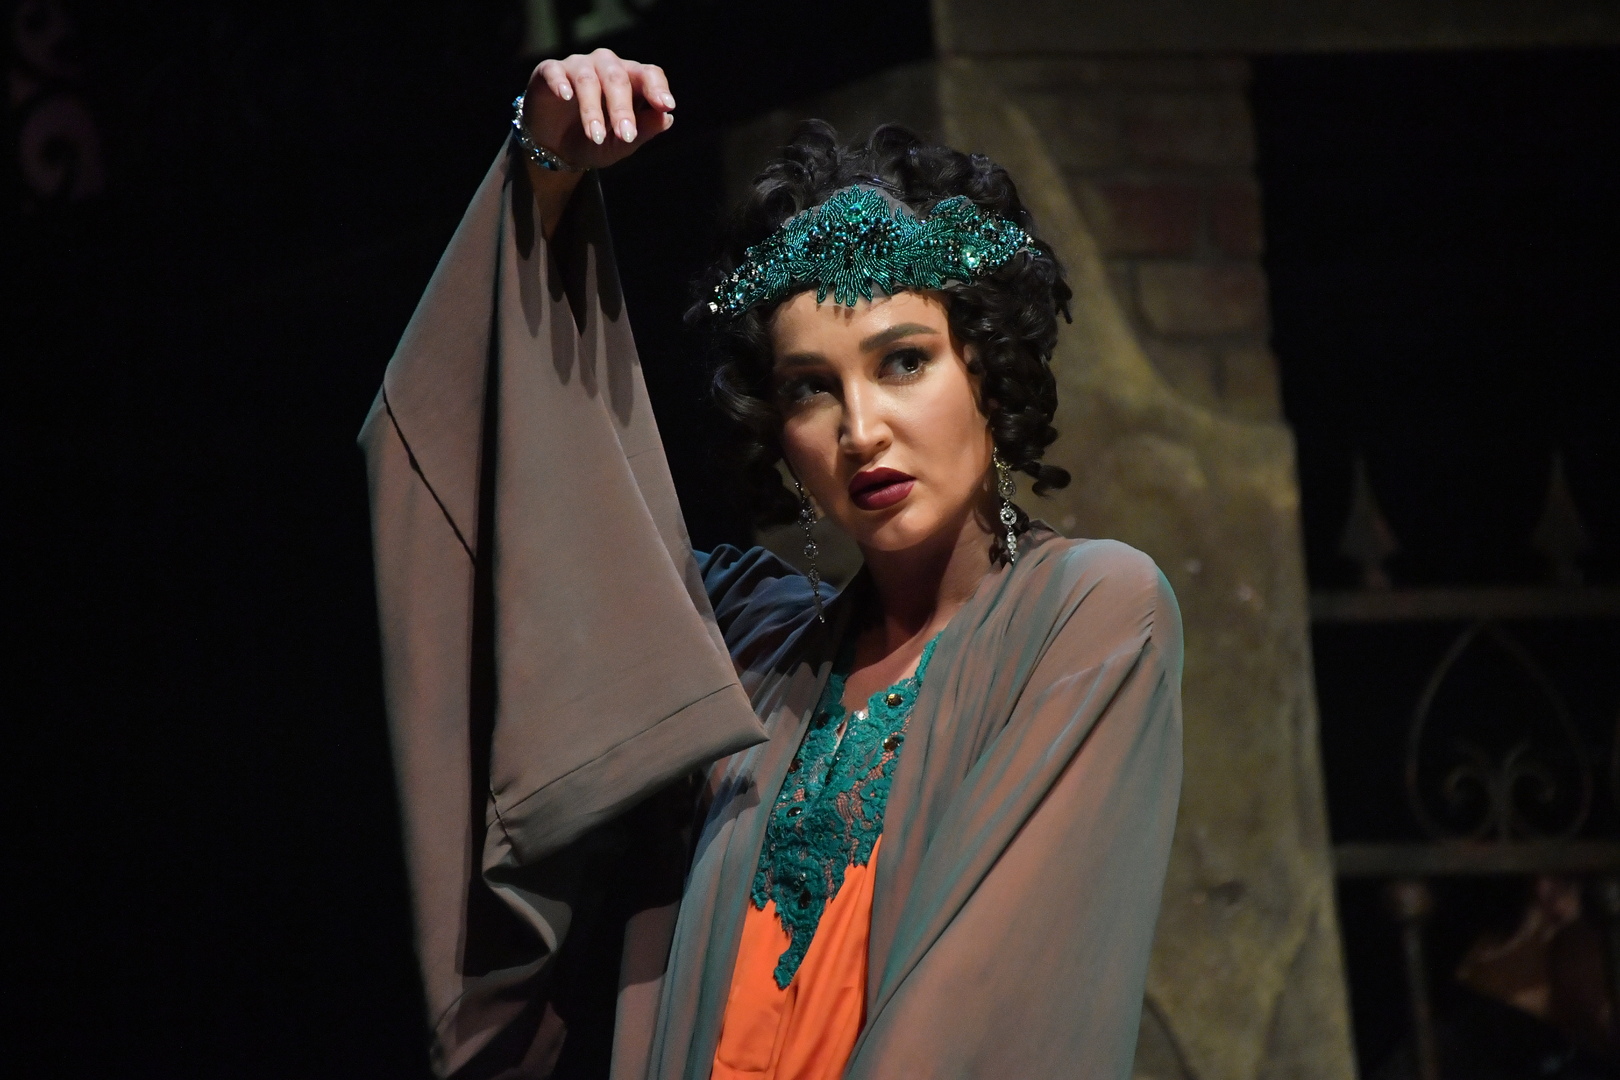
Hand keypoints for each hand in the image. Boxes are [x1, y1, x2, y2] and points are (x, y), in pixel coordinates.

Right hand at [522, 49, 675, 171]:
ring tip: (595, 136)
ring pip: (588, 79)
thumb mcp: (622, 144)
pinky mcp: (549, 71)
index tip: (666, 105)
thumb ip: (644, 130)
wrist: (556, 149)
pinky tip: (566, 96)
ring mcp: (577, 66)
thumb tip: (667, 118)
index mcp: (630, 79)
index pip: (649, 74)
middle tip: (625, 135)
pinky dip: (561, 82)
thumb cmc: (595, 142)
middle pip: (618, 78)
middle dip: (622, 109)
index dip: (657, 88)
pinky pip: (556, 71)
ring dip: (592, 109)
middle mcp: (606, 66)